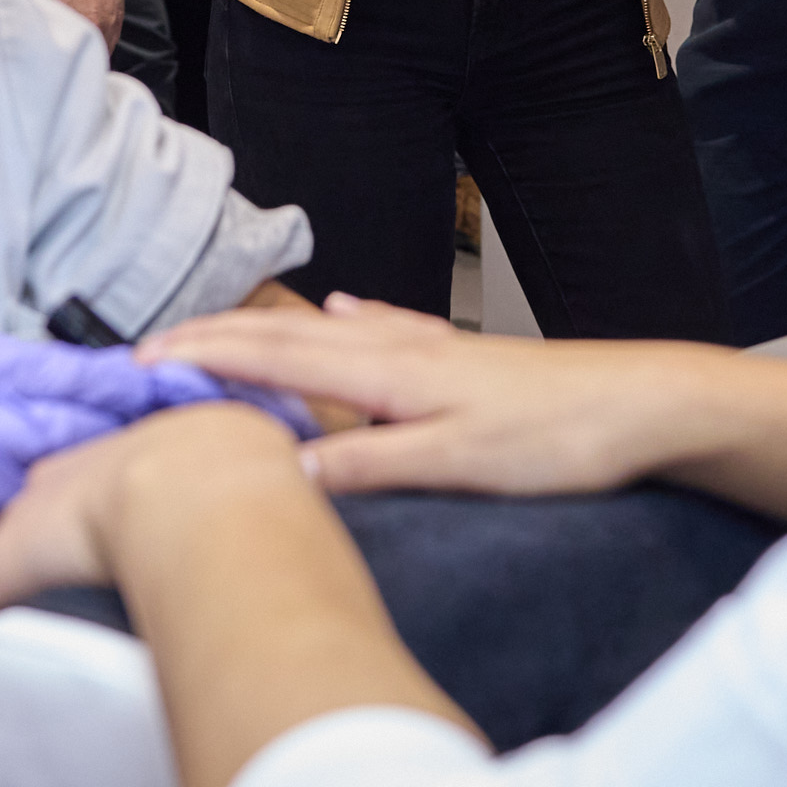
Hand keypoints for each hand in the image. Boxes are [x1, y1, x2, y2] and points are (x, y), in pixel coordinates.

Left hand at [0, 401, 304, 730]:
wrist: (197, 473)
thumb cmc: (232, 481)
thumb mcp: (237, 495)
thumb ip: (244, 524)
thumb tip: (286, 562)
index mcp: (110, 476)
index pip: (64, 520)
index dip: (51, 560)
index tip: (52, 584)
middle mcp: (53, 502)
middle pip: (7, 563)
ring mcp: (20, 538)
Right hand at [142, 291, 712, 497]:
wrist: (648, 402)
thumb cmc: (564, 436)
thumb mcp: (458, 464)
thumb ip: (371, 464)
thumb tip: (284, 473)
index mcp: (389, 371)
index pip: (273, 360)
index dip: (202, 359)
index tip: (138, 365)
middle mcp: (402, 348)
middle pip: (288, 338)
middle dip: (216, 340)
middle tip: (149, 350)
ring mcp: (433, 350)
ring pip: (326, 335)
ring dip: (267, 335)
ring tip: (220, 335)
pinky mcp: (463, 360)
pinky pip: (379, 333)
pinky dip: (342, 325)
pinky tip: (341, 313)